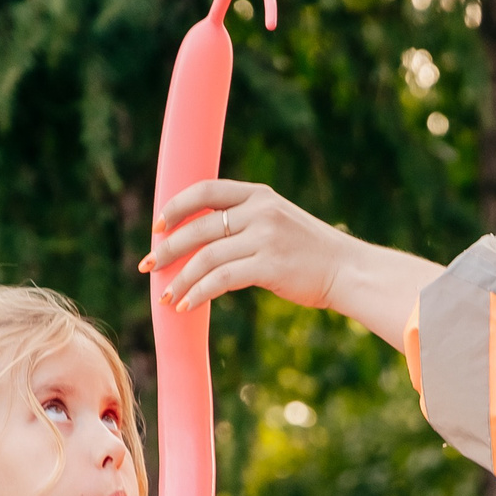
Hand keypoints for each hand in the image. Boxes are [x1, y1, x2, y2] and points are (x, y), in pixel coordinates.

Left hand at [143, 179, 355, 314]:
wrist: (348, 271)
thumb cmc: (312, 254)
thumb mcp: (279, 223)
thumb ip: (246, 223)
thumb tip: (203, 240)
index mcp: (259, 196)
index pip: (205, 190)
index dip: (175, 207)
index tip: (157, 227)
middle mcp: (259, 211)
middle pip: (198, 227)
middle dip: (166, 249)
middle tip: (147, 266)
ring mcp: (264, 237)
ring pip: (205, 257)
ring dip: (179, 279)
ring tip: (166, 297)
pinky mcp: (268, 265)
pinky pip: (220, 279)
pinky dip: (198, 293)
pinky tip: (186, 305)